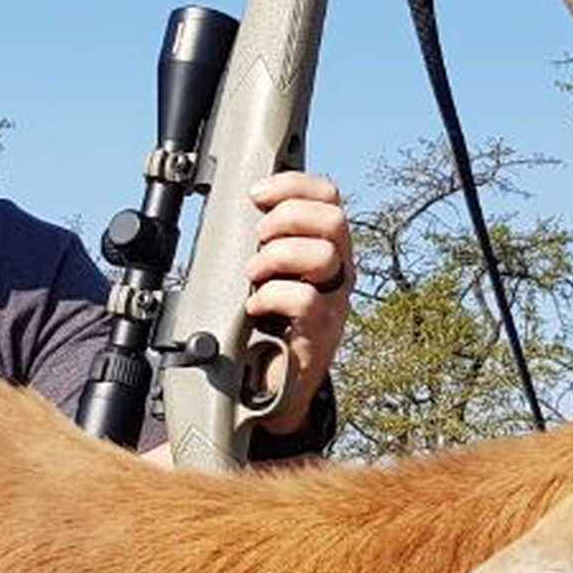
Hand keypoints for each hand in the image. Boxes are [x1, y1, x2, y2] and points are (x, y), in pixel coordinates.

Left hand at [242, 170, 354, 432]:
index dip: (293, 185)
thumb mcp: (264, 273)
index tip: (256, 193)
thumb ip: (260, 242)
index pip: (327, 196)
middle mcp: (337, 271)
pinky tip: (254, 306)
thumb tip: (234, 208)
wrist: (270, 388)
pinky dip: (272, 296)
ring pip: (325, 255)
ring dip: (278, 255)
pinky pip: (306, 300)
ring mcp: (334, 303)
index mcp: (324, 247)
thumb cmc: (263, 325)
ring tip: (252, 273)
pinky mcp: (321, 334)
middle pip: (334, 219)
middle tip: (259, 235)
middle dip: (288, 216)